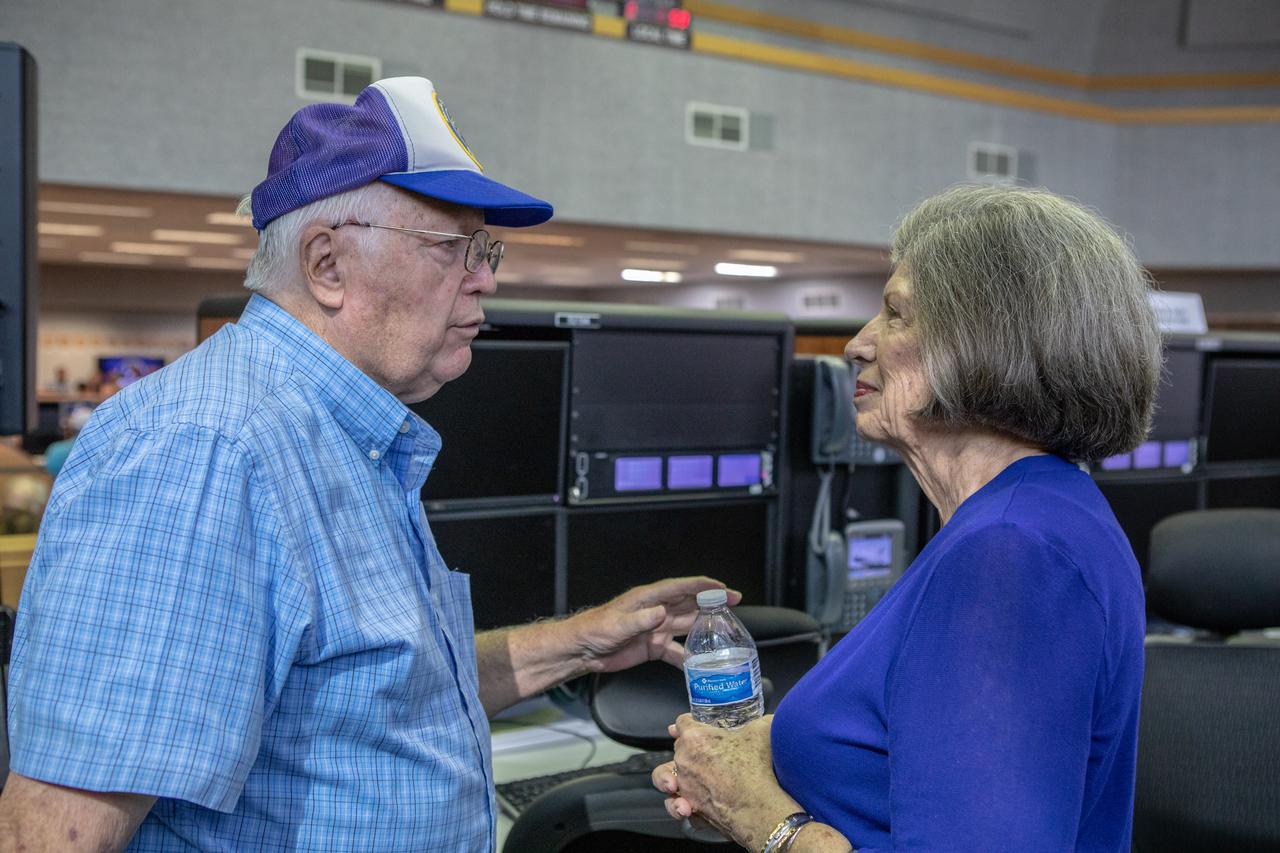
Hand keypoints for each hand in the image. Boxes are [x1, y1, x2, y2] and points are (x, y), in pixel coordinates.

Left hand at [569, 576, 740, 672]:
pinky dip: (689, 657)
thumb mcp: (617, 625)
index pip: (681, 588)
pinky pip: (676, 651)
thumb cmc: (594, 630)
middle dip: (712, 603)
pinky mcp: (653, 647)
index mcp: (648, 599)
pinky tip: (700, 665)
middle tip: (734, 603)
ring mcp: (656, 629)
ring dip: (705, 628)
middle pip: (689, 604)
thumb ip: (640, 620)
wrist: (581, 651)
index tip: (722, 588)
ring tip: (725, 632)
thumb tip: (662, 613)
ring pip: (686, 625)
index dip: (703, 586)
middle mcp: (655, 611)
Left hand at [651, 713, 797, 848]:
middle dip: (689, 749)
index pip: (682, 723)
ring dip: (672, 780)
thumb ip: (760, 722)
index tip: (690, 725)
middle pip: (678, 748)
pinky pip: (680, 805)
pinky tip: (691, 806)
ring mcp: (684, 785)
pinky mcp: (690, 807)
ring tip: (679, 783)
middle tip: (706, 754)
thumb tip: (768, 721)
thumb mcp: (762, 732)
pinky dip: (684, 806)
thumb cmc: (756, 769)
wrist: (756, 807)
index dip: (687, 723)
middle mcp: (684, 760)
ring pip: (667, 779)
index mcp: (695, 737)